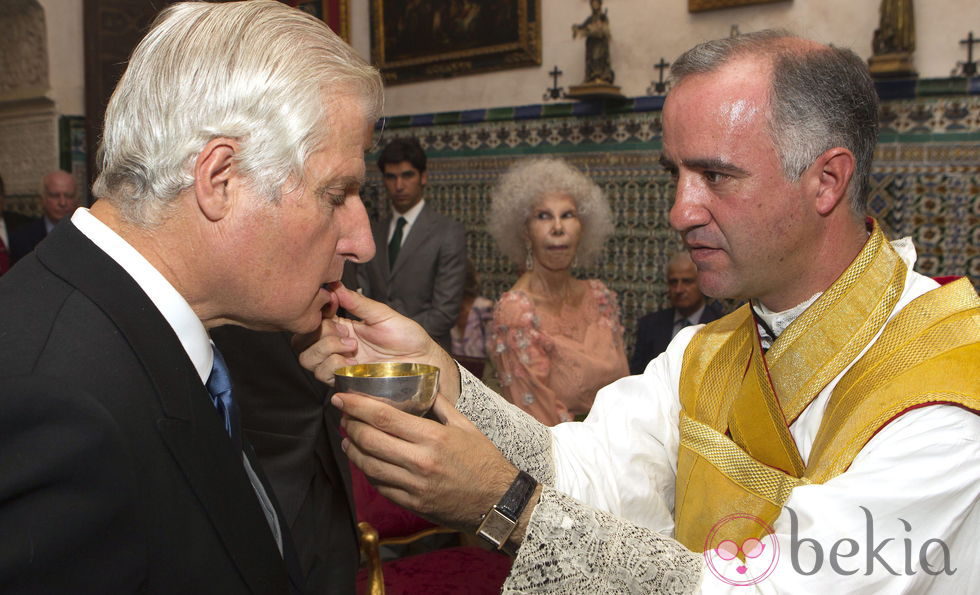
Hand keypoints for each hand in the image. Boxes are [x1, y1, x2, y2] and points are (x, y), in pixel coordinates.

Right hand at [295, 284, 460, 400]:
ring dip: (326, 349)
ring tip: (352, 346)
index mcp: (344, 327)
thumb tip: (335, 285)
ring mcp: (339, 364)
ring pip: (307, 359)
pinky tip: (352, 360)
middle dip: (316, 333)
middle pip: (301, 341)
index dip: (314, 313)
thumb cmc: (408, 338)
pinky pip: (323, 375)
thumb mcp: (383, 315)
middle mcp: (336, 346)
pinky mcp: (345, 381)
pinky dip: (333, 365)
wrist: (422, 363)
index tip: (330, 307)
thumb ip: (358, 303)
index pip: (312, 320)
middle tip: (344, 332)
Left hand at [335, 391, 515, 531]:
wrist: (497, 501)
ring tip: (347, 438)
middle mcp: (420, 461)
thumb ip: (441, 404)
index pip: (383, 418)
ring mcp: (414, 485)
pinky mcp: (412, 503)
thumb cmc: (483, 461)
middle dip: (349, 425)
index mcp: (433, 437)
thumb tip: (422, 384)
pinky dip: (367, 471)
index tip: (341, 397)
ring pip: (368, 465)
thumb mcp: (466, 426)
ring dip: (352, 449)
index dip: (357, 406)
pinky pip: (379, 486)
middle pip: (369, 440)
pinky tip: (365, 460)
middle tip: (344, 416)